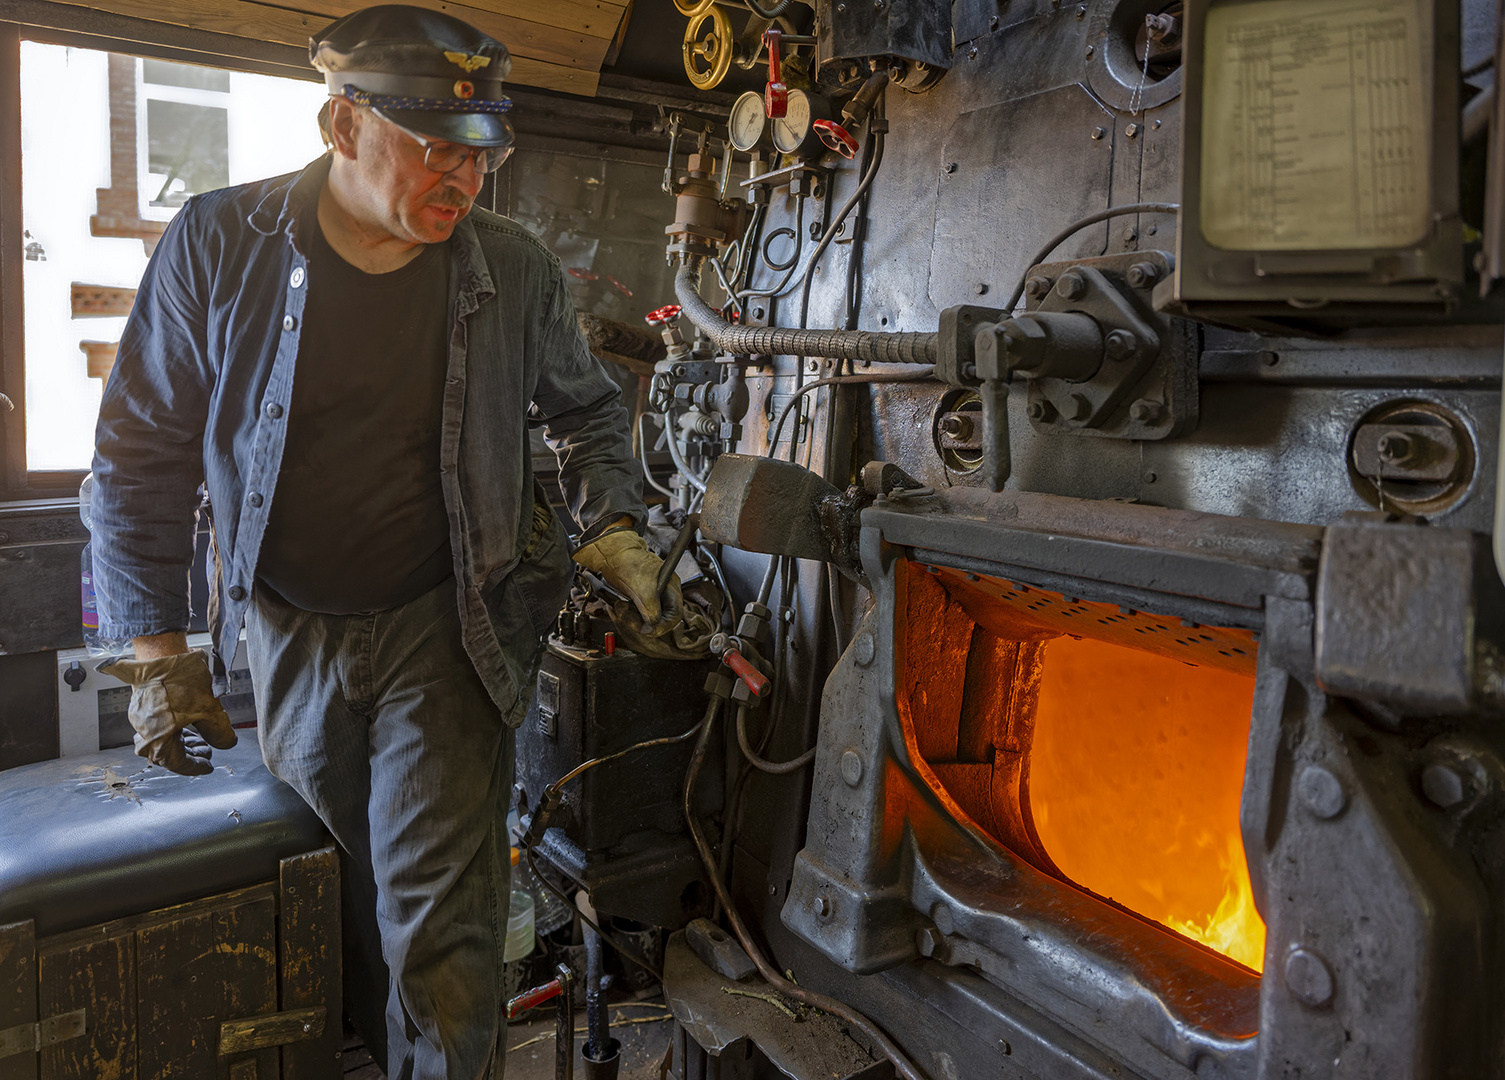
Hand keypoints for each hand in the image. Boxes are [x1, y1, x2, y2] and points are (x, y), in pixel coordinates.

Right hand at [98, 650, 237, 775]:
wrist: (161, 651)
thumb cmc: (181, 679)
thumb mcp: (210, 709)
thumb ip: (220, 733)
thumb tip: (226, 744)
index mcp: (158, 739)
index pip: (177, 763)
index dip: (196, 767)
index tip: (208, 766)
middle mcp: (144, 732)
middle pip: (166, 754)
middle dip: (189, 755)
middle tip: (207, 752)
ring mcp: (140, 719)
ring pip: (161, 740)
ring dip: (182, 743)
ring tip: (200, 739)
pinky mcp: (141, 705)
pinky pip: (156, 726)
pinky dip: (173, 730)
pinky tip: (187, 722)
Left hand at [573, 527, 683, 635]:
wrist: (610, 551)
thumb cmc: (628, 563)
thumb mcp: (643, 590)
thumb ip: (651, 611)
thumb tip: (653, 627)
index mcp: (671, 587)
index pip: (675, 615)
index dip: (663, 625)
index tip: (647, 629)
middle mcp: (664, 591)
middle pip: (660, 617)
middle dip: (642, 620)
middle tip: (627, 615)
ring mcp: (651, 593)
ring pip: (646, 616)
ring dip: (632, 616)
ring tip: (620, 606)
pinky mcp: (638, 594)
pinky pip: (636, 611)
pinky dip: (626, 611)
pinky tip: (619, 604)